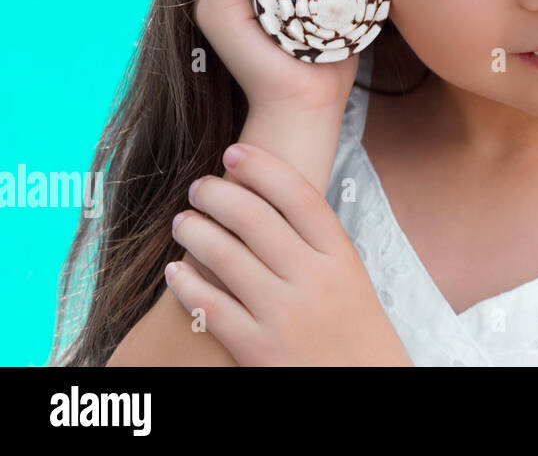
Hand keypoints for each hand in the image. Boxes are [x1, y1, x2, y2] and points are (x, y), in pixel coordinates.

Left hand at [165, 142, 412, 365]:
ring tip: (182, 222)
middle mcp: (313, 280)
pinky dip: (185, 284)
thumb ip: (318, 244)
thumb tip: (270, 200)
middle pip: (254, 218)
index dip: (262, 167)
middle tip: (199, 187)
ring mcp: (283, 314)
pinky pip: (208, 306)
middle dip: (217, 194)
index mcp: (341, 257)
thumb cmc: (354, 330)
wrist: (363, 385)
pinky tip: (175, 272)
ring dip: (194, 231)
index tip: (234, 152)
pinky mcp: (256, 349)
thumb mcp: (351, 278)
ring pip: (224, 256)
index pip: (298, 195)